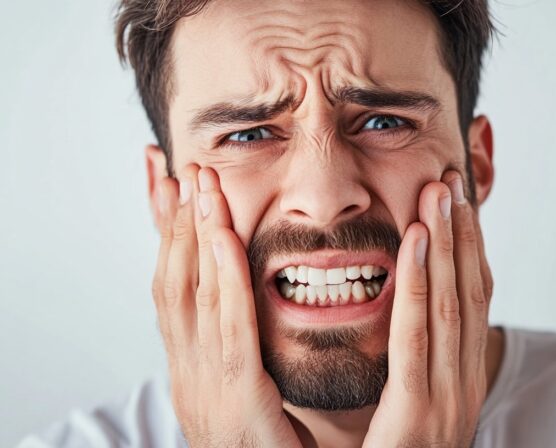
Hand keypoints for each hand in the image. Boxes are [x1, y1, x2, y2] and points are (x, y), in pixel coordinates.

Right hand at [152, 165, 300, 446]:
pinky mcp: (236, 403)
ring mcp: (203, 389)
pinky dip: (223, 278)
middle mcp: (188, 373)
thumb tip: (247, 312)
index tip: (168, 183)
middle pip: (171, 282)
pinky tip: (223, 237)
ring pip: (190, 296)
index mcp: (194, 370)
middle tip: (175, 165)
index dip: (168, 233)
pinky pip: (228, 329)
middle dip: (171, 222)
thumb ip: (245, 352)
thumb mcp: (250, 394)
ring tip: (196, 181)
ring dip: (192, 234)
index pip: (175, 287)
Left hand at [363, 171, 492, 446]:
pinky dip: (421, 287)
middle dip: (461, 236)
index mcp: (458, 387)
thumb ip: (409, 374)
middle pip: (468, 297)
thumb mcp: (404, 417)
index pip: (470, 306)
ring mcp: (447, 405)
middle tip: (451, 180)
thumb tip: (404, 331)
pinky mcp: (416, 421)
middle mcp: (462, 390)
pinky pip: (418, 341)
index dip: (467, 252)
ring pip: (450, 308)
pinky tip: (416, 244)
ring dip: (447, 246)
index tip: (457, 206)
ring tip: (440, 193)